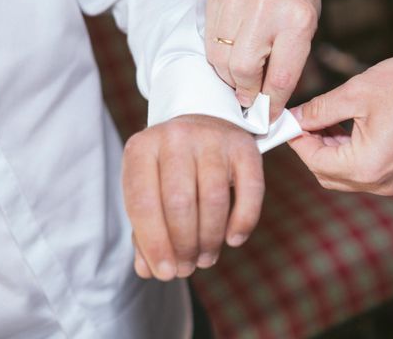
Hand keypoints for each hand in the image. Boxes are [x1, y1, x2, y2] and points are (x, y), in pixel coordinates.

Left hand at [122, 115, 262, 279]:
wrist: (202, 120)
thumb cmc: (169, 166)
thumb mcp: (148, 187)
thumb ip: (144, 229)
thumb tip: (148, 269)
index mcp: (142, 148)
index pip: (143, 203)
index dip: (153, 244)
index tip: (164, 272)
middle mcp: (176, 137)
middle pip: (179, 203)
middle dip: (184, 246)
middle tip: (188, 267)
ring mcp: (212, 139)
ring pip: (214, 199)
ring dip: (210, 239)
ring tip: (206, 257)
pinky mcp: (244, 146)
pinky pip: (250, 189)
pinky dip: (243, 221)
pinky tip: (234, 239)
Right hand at [205, 0, 319, 120]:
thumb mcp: (308, 19)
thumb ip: (290, 57)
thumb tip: (269, 97)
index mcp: (297, 20)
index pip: (281, 78)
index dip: (273, 104)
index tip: (269, 116)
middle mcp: (265, 12)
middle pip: (245, 72)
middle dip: (247, 93)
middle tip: (250, 99)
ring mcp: (236, 4)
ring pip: (222, 61)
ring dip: (230, 77)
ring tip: (240, 76)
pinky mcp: (215, 0)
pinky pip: (210, 43)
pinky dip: (219, 58)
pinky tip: (229, 56)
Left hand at [289, 54, 392, 194]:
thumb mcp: (356, 92)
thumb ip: (319, 110)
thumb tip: (295, 118)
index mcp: (365, 167)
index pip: (313, 161)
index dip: (296, 140)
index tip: (287, 121)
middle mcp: (379, 184)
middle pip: (327, 174)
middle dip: (312, 147)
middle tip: (306, 118)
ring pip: (345, 174)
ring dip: (331, 149)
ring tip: (327, 117)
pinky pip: (365, 171)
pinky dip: (350, 152)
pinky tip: (349, 125)